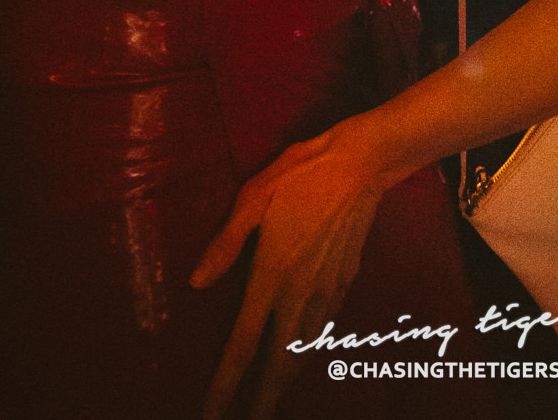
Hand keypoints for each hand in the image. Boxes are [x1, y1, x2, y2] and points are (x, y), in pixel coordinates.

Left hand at [193, 124, 390, 419]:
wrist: (360, 164)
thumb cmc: (300, 174)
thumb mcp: (253, 197)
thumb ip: (224, 244)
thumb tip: (196, 282)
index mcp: (271, 275)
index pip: (243, 344)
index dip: (225, 386)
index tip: (211, 417)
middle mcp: (299, 294)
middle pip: (278, 364)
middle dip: (263, 401)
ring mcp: (326, 291)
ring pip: (304, 352)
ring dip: (285, 380)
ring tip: (270, 398)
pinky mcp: (345, 282)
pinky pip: (322, 329)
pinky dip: (308, 352)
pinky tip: (301, 353)